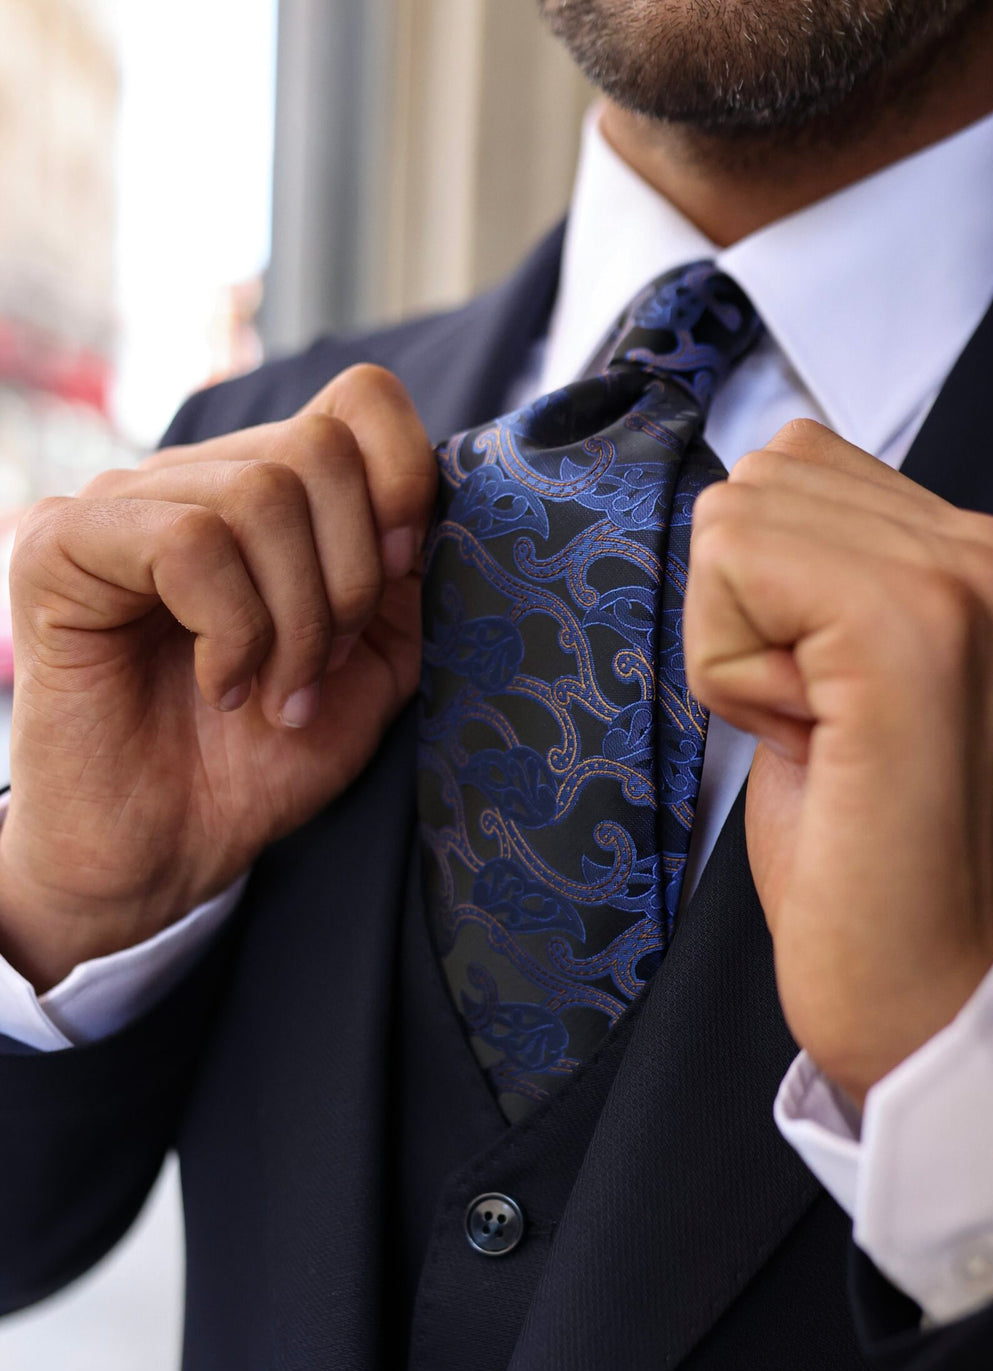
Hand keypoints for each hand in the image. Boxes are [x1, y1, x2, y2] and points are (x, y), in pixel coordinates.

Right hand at [0, 364, 436, 990]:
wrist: (167, 852)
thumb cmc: (261, 763)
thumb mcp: (375, 668)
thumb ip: (408, 580)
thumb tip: (437, 501)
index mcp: (271, 492)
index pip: (360, 401)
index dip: (403, 478)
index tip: (399, 574)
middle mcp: (194, 478)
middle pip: (319, 449)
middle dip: (349, 579)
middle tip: (320, 668)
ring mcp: (123, 505)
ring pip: (259, 496)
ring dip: (294, 621)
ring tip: (273, 693)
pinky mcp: (60, 546)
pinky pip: (189, 542)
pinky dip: (231, 630)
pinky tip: (221, 686)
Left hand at [684, 420, 992, 1103]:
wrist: (913, 974)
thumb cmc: (862, 842)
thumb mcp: (844, 671)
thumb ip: (825, 571)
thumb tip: (744, 496)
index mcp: (986, 556)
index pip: (799, 463)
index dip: (767, 593)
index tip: (829, 698)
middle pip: (759, 482)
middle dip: (745, 612)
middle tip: (819, 721)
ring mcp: (960, 583)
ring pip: (737, 522)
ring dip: (737, 642)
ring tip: (818, 730)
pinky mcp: (905, 628)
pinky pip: (734, 568)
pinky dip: (730, 669)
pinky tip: (806, 738)